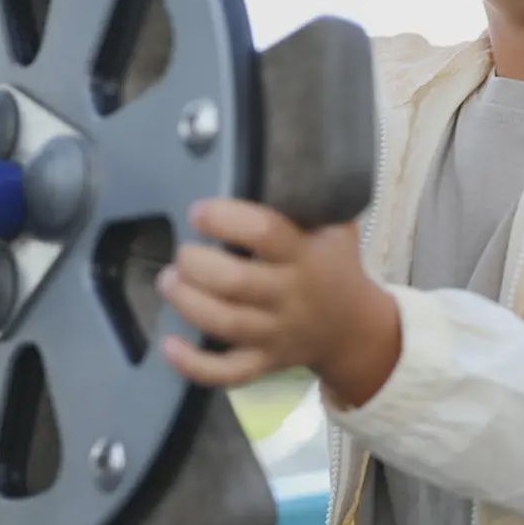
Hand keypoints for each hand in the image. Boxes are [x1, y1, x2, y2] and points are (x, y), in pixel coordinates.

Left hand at [156, 198, 400, 402]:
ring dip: (186, 301)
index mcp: (306, 255)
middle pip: (234, 283)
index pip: (266, 232)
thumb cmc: (334, 266)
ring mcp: (276, 333)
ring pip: (224, 324)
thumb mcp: (334, 227)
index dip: (225, 219)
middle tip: (183, 253)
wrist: (355, 330)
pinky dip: (194, 365)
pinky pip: (228, 372)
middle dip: (195, 264)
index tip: (200, 212)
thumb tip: (268, 151)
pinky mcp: (264, 361)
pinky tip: (168, 345)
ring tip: (169, 280)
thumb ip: (307, 199)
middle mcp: (290, 296)